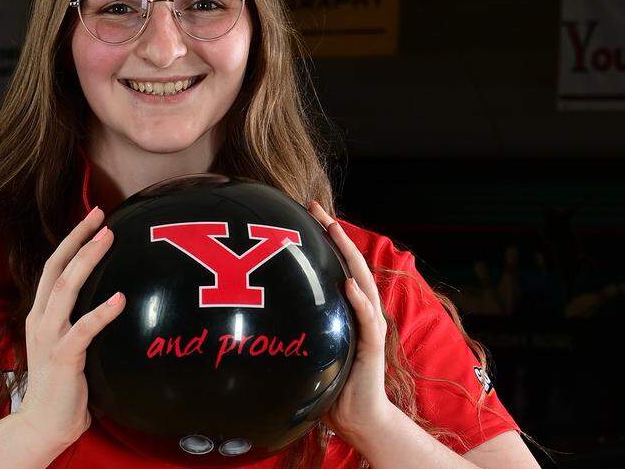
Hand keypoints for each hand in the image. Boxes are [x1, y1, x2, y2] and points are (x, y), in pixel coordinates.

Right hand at [15, 206, 124, 449]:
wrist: (43, 424)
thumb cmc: (63, 385)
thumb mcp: (68, 343)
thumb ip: (80, 321)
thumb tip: (112, 298)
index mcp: (41, 314)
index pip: (54, 267)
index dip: (72, 239)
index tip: (93, 217)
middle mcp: (40, 319)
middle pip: (57, 268)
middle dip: (78, 238)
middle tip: (101, 215)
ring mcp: (49, 337)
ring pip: (65, 289)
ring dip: (87, 260)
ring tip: (108, 239)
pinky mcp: (62, 358)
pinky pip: (83, 330)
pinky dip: (101, 313)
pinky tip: (120, 299)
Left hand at [307, 201, 395, 444]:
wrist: (356, 418)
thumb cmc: (328, 384)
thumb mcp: (306, 346)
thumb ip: (294, 324)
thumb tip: (253, 312)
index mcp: (345, 308)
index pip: (335, 264)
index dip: (322, 238)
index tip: (303, 212)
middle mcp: (360, 310)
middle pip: (350, 262)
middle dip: (334, 233)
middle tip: (316, 207)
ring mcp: (368, 325)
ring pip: (361, 281)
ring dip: (348, 255)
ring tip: (335, 230)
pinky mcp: (372, 346)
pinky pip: (367, 319)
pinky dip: (359, 300)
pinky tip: (347, 284)